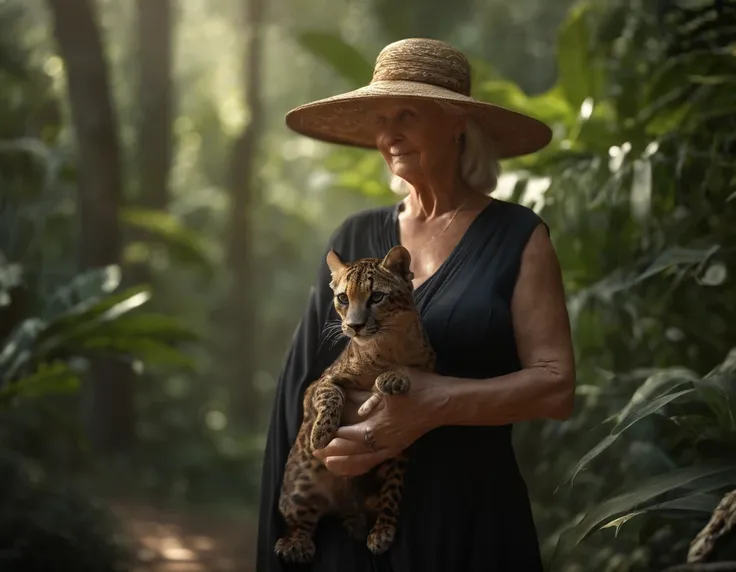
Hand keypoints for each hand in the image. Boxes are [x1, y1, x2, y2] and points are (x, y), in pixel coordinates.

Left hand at [313, 368, 447, 476]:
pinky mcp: (397, 449)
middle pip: (350, 452)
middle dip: (331, 453)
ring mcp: (390, 448)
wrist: (444, 402)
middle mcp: (382, 442)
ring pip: (361, 461)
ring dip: (344, 464)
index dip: (330, 436)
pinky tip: (353, 467)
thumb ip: (367, 396)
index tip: (316, 436)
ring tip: (328, 464)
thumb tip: (348, 402)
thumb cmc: (417, 388)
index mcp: (377, 426)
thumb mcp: (389, 384)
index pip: (346, 435)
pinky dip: (360, 466)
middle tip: (314, 453)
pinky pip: (374, 462)